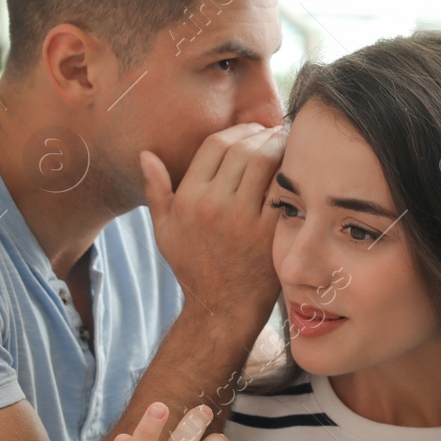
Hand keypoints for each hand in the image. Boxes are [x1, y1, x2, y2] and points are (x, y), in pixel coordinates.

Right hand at [141, 124, 284, 333]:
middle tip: (274, 132)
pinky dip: (290, 174)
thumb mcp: (164, 232)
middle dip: (262, 134)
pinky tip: (295, 171)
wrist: (223, 309)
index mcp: (189, 199)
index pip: (215, 145)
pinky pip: (283, 189)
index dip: (237, 131)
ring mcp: (244, 220)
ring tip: (286, 144)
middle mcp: (214, 206)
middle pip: (243, 148)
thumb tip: (146, 154)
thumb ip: (156, 191)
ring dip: (280, 146)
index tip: (250, 131)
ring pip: (266, 162)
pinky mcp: (269, 232)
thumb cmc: (194, 268)